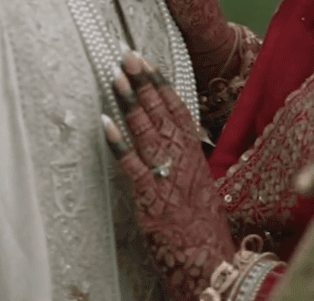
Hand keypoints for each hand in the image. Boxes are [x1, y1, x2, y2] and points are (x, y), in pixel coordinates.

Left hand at [105, 52, 234, 300]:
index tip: (149, 61)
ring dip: (130, 102)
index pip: (177, 109)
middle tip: (127, 54)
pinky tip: (105, 123)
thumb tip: (173, 144)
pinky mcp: (151, 196)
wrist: (209, 258)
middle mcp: (182, 158)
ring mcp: (166, 175)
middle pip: (160, 112)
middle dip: (143, 81)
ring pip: (146, 130)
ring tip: (116, 76)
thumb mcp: (200, 185)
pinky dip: (118, 143)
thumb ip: (185, 162)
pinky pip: (132, 164)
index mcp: (195, 154)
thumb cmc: (203, 226)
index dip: (161, 83)